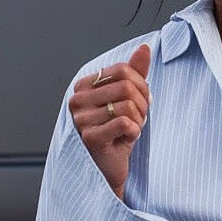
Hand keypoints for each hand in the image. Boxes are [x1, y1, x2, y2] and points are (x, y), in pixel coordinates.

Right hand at [68, 44, 151, 199]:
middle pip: (127, 86)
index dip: (141, 86)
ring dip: (139, 121)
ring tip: (130, 131)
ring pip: (129, 105)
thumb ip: (134, 74)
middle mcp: (77, 100)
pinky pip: (126, 123)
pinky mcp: (90, 137)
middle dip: (143, 105)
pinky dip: (134, 132)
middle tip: (137, 120)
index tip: (140, 103)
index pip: (122, 70)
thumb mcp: (127, 101)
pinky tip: (125, 140)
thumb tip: (144, 48)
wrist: (108, 171)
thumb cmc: (116, 135)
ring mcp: (81, 119)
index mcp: (83, 87)